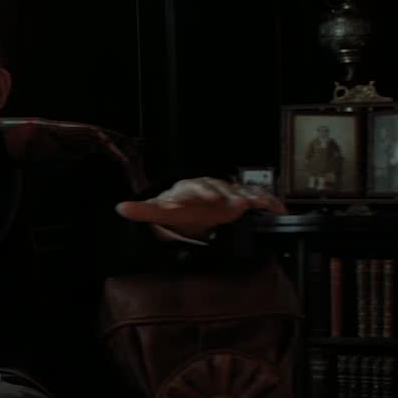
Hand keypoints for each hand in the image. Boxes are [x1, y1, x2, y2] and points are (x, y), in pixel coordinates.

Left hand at [115, 177, 285, 239]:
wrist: (196, 202)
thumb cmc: (179, 206)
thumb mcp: (160, 211)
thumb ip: (142, 210)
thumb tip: (120, 208)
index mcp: (189, 188)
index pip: (192, 188)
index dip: (200, 192)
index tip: (205, 198)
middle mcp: (209, 187)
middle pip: (219, 188)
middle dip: (226, 195)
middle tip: (236, 203)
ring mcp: (227, 192)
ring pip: (239, 191)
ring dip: (249, 197)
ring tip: (258, 204)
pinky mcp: (241, 199)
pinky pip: (256, 197)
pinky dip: (267, 201)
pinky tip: (277, 207)